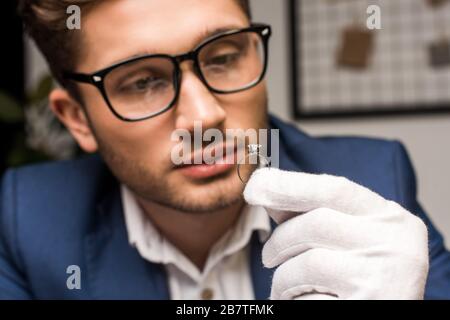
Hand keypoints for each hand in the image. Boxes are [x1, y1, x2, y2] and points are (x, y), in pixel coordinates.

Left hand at [244, 168, 428, 299]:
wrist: (383, 315)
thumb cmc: (361, 279)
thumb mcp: (347, 240)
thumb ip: (313, 215)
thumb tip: (266, 189)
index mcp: (392, 219)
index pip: (335, 188)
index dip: (289, 184)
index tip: (255, 186)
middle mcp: (396, 243)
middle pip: (315, 223)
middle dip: (280, 240)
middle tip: (268, 257)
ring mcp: (384, 277)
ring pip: (308, 263)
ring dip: (284, 278)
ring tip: (287, 289)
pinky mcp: (365, 304)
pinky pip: (308, 299)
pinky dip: (295, 301)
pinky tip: (307, 302)